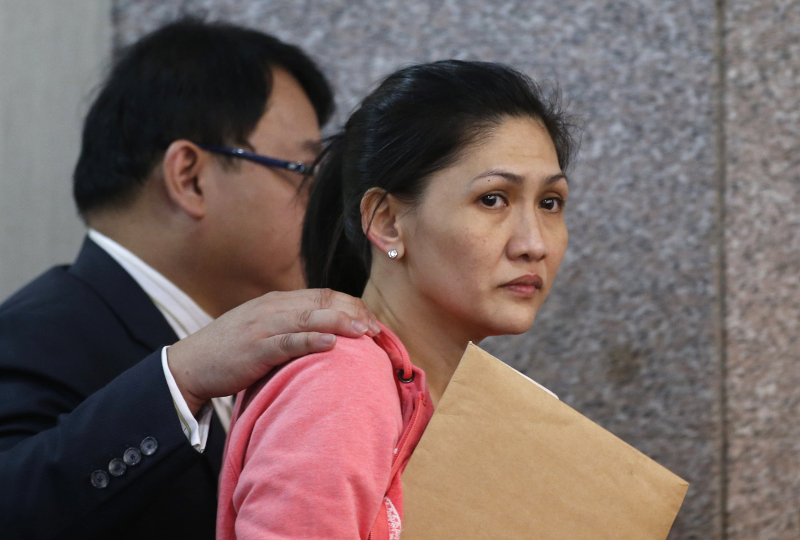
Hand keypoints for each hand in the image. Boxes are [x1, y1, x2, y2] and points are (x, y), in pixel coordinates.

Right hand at [167, 289, 379, 414]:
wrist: (190, 365)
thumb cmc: (231, 351)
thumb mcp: (264, 329)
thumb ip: (291, 325)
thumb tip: (327, 332)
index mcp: (278, 302)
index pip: (323, 295)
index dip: (351, 305)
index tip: (371, 321)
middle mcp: (273, 308)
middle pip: (322, 302)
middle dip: (353, 313)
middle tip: (376, 329)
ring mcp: (263, 327)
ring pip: (309, 318)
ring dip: (340, 323)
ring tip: (364, 332)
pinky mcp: (255, 349)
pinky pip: (288, 342)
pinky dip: (311, 340)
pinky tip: (331, 343)